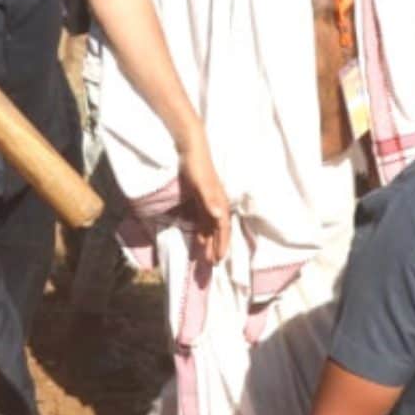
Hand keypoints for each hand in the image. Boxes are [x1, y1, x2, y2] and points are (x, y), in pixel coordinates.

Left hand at [177, 134, 231, 265]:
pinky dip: (202, 232)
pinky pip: (204, 220)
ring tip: (206, 258)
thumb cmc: (197, 167)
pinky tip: (198, 240)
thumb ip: (210, 200)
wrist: (192, 150)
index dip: (222, 244)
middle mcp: (217, 205)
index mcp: (220, 203)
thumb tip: (219, 217)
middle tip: (213, 265)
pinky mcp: (201, 199)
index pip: (222, 228)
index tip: (219, 260)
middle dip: (217, 247)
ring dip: (209, 242)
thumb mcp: (202, 185)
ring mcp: (209, 202)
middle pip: (218, 231)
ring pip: (211, 227)